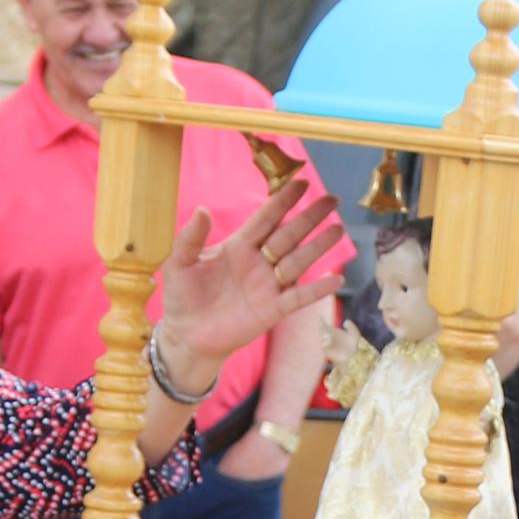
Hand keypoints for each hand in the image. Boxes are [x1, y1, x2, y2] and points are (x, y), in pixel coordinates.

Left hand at [148, 179, 343, 398]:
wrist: (187, 336)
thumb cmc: (183, 297)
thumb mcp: (180, 263)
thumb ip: (191, 237)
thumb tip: (202, 209)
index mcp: (238, 246)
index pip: (265, 218)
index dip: (283, 200)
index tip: (302, 182)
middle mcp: (258, 262)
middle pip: (289, 235)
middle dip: (310, 217)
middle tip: (332, 198)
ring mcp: (267, 286)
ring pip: (298, 261)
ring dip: (319, 246)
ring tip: (339, 229)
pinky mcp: (272, 310)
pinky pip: (298, 297)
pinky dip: (317, 289)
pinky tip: (336, 279)